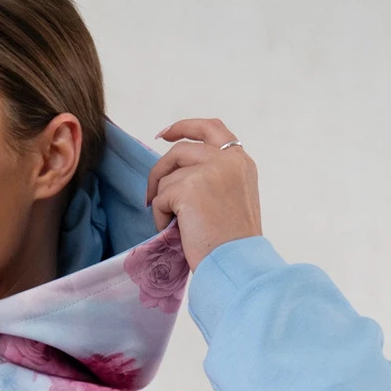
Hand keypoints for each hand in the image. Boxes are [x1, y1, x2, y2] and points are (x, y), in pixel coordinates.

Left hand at [146, 118, 262, 271]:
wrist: (237, 263)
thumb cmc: (232, 243)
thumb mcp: (234, 198)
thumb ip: (215, 177)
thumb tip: (177, 173)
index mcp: (241, 161)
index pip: (211, 128)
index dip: (185, 127)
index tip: (164, 134)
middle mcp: (228, 159)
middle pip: (180, 149)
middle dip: (160, 170)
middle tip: (150, 194)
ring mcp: (210, 170)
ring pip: (168, 176)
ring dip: (163, 201)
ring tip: (174, 224)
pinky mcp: (190, 187)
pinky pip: (161, 197)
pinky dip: (162, 216)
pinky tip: (176, 231)